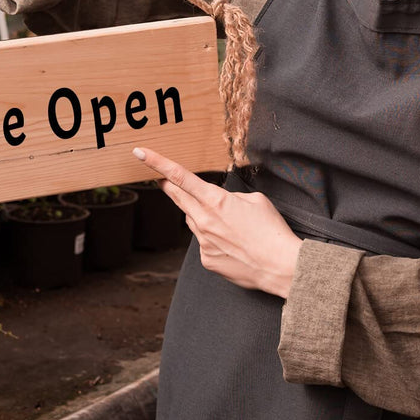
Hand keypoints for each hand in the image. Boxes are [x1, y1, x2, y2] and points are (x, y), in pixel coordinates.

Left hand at [133, 147, 301, 298]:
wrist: (279, 266)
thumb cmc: (272, 231)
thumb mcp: (255, 200)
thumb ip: (231, 197)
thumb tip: (221, 203)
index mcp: (215, 200)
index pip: (180, 177)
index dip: (157, 163)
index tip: (140, 153)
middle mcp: (204, 221)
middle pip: (178, 198)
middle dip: (169, 187)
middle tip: (162, 180)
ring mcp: (203, 242)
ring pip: (194, 221)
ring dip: (203, 217)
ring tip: (229, 224)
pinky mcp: (206, 260)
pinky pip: (204, 243)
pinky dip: (214, 239)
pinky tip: (233, 245)